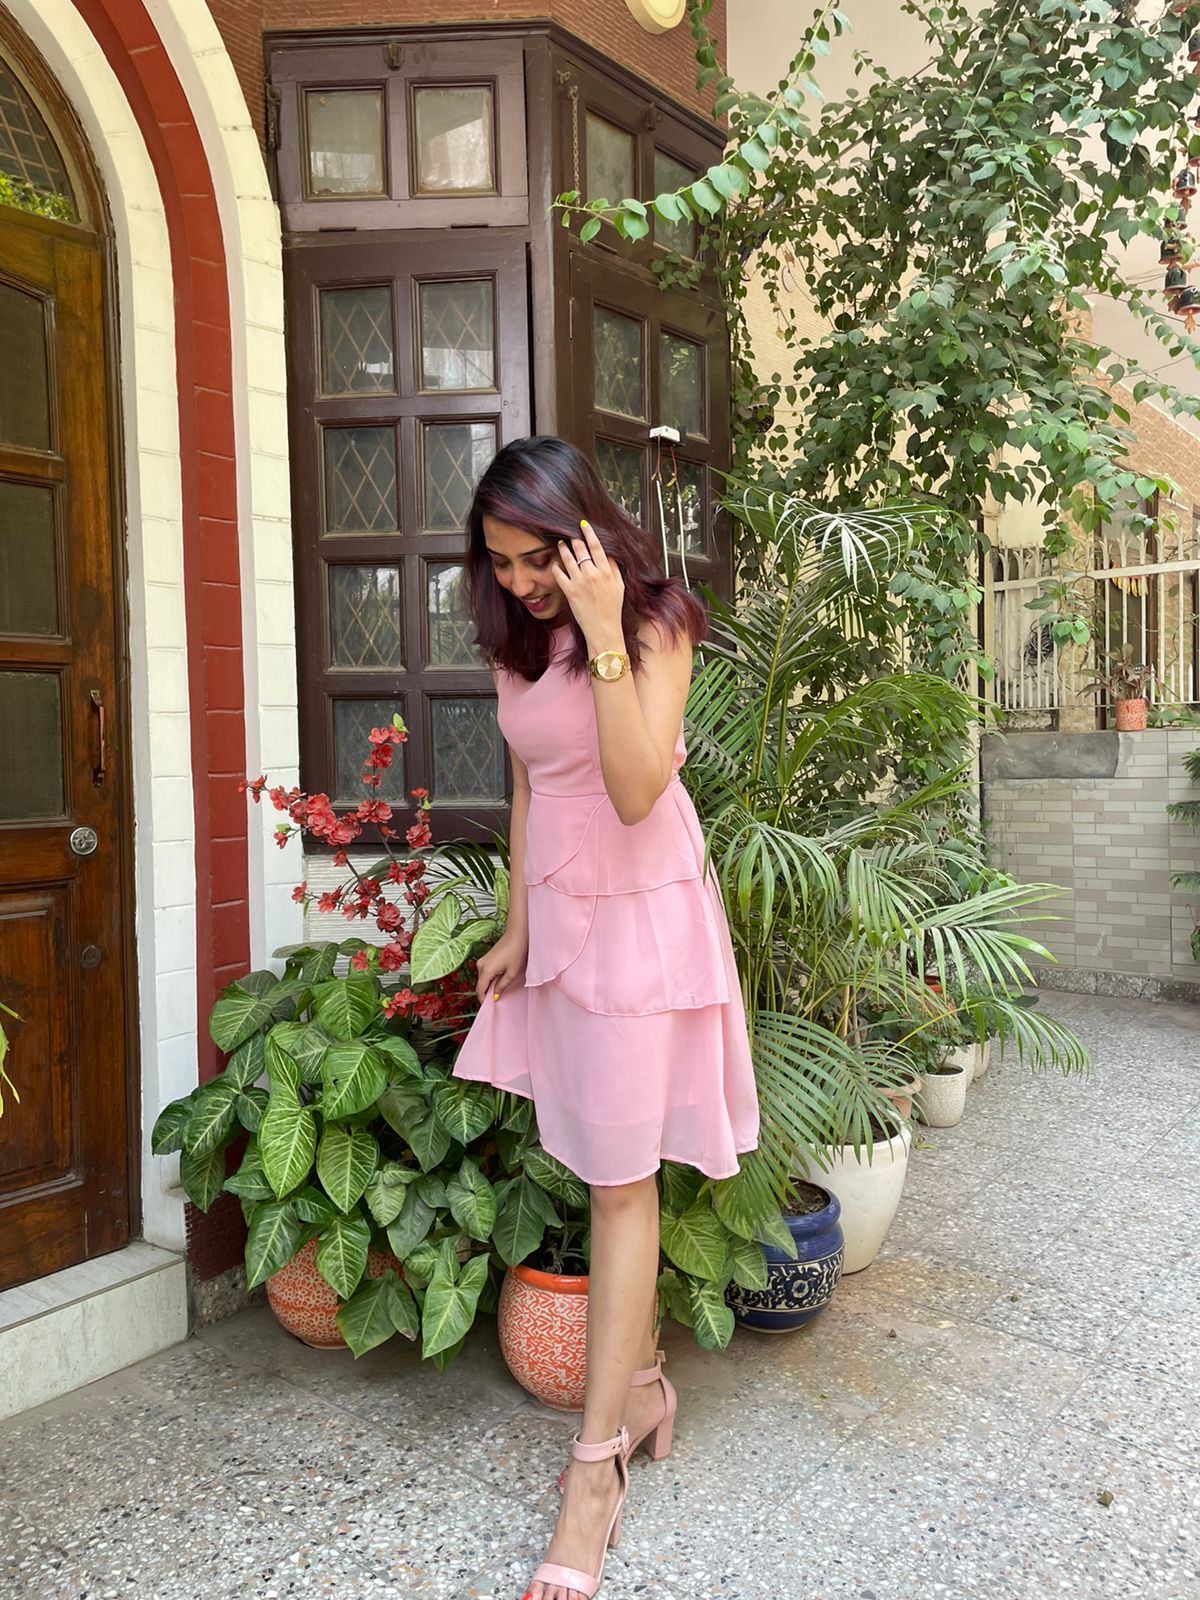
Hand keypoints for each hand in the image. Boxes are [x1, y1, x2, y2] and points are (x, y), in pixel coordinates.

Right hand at [475, 929, 527, 1002]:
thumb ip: (501, 986)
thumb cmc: (516, 953)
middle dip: (487, 992)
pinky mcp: (485, 958)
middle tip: (497, 998)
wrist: (516, 935)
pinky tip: (501, 977)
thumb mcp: (512, 973)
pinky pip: (485, 972)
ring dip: (489, 984)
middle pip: (480, 984)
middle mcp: (480, 965)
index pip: (480, 990)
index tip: (489, 1007)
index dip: (483, 1000)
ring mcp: (482, 961)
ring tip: (501, 987)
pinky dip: (490, 977)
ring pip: (483, 978)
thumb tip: (495, 995)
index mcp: (486, 970)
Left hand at [553, 520, 624, 644]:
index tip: (583, 524)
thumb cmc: (612, 609)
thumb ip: (613, 568)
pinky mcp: (569, 591)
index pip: (596, 546)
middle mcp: (592, 574)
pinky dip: (556, 567)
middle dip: (574, 539)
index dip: (589, 533)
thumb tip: (608, 553)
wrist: (604, 628)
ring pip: (568, 559)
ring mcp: (579, 582)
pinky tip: (555, 564)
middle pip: (581, 549)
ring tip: (561, 544)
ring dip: (563, 549)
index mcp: (606, 571)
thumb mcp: (619, 586)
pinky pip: (559, 574)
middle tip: (570, 533)